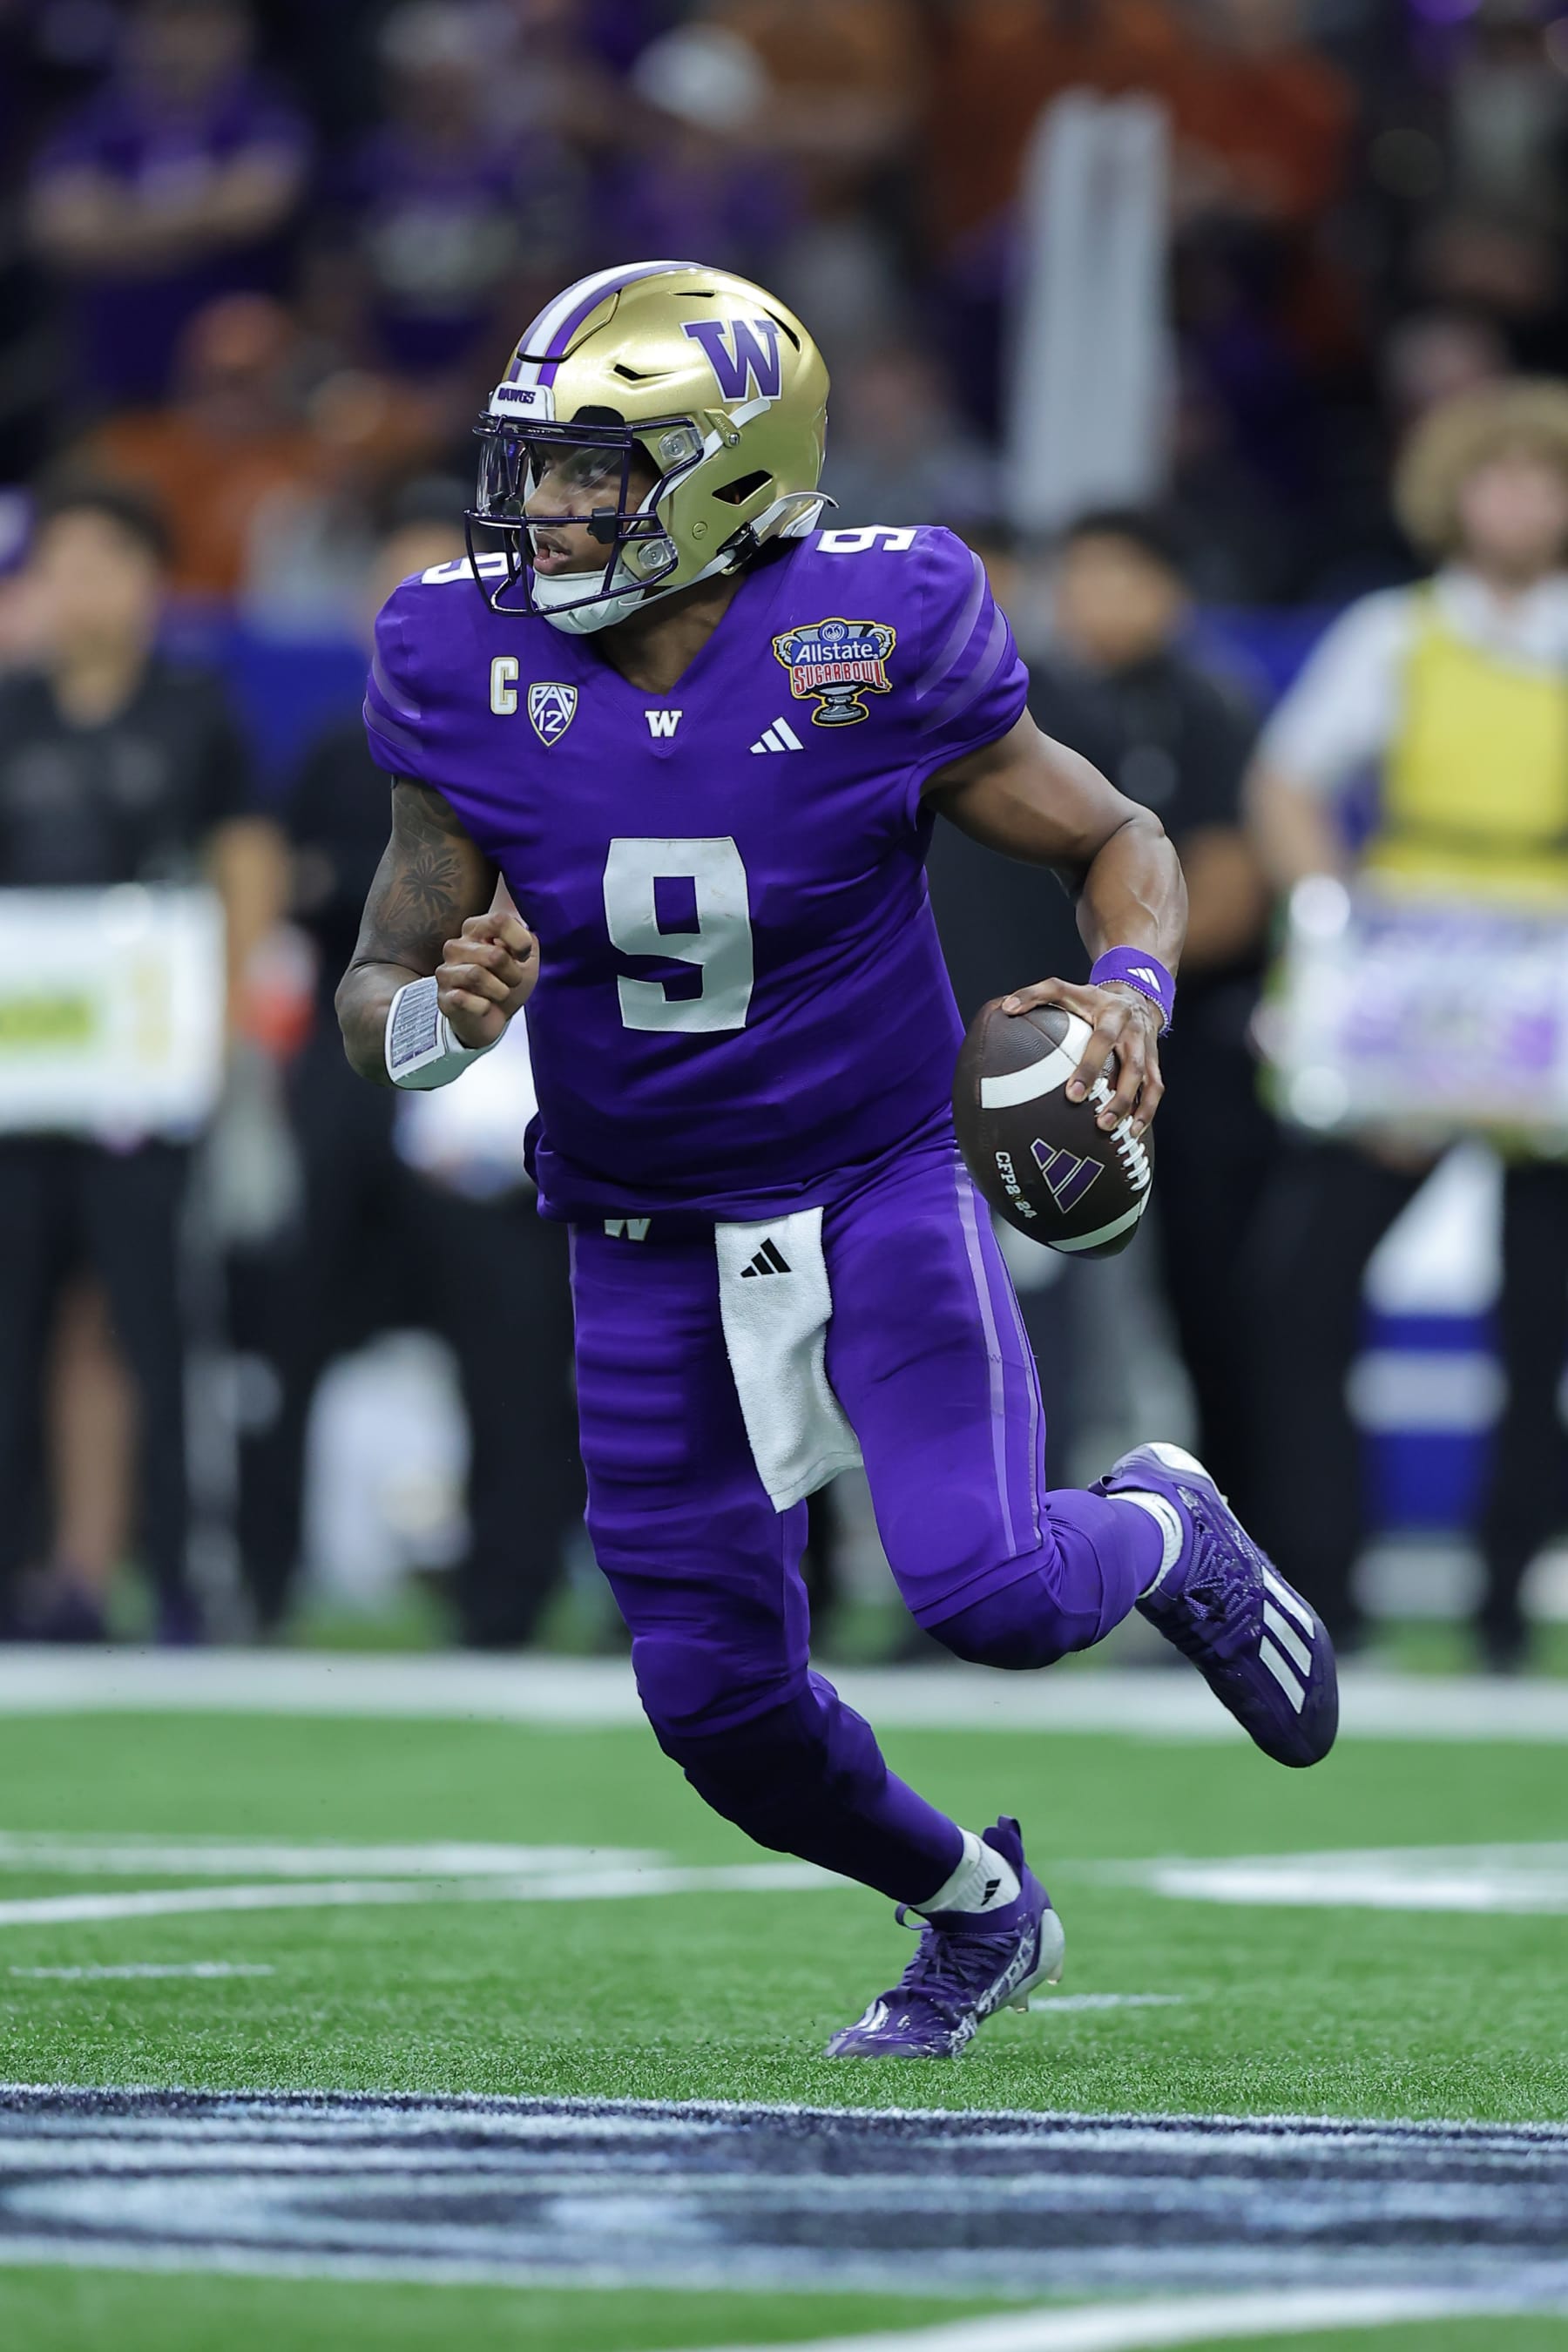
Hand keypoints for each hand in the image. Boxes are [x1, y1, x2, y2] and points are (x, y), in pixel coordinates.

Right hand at [437, 911, 538, 1048]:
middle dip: (513, 974)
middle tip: (512, 982)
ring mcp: (446, 971)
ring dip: (500, 991)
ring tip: (500, 994)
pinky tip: (485, 1007)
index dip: (520, 942)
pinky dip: (483, 1007)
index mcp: (476, 929)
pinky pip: (464, 999)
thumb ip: (528, 940)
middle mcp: (456, 946)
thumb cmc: (506, 983)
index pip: (500, 920)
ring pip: (477, 975)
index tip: (523, 957)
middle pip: (495, 954)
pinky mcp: (443, 997)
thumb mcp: (526, 960)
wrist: (490, 1020)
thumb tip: (524, 936)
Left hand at [999, 978, 1164, 1136]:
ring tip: (1110, 1129)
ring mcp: (1147, 1049)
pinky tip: (1133, 1131)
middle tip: (1097, 1121)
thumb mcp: (1067, 989)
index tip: (1072, 1093)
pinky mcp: (1155, 1063)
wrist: (1134, 997)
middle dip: (1116, 1095)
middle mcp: (1134, 1032)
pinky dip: (1147, 1111)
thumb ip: (1036, 994)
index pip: (1102, 1040)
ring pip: (1147, 1081)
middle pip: (1132, 1065)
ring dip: (1131, 1107)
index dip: (1090, 1066)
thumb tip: (1007, 1008)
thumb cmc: (1092, 1000)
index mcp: (1112, 1013)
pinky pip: (1155, 1089)